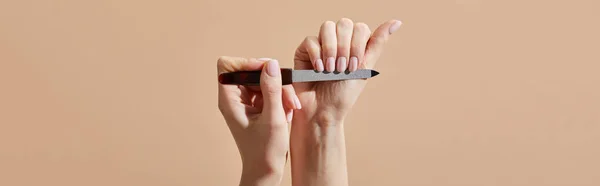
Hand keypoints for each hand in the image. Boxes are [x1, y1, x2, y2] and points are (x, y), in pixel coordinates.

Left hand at [217, 56, 300, 185]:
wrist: (266, 172)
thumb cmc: (264, 152)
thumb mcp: (272, 118)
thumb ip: (272, 89)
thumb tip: (270, 63)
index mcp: (229, 100)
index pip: (228, 65)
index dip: (246, 63)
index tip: (266, 72)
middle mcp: (235, 99)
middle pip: (251, 71)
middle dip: (272, 80)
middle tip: (287, 96)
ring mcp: (247, 103)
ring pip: (264, 80)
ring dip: (281, 91)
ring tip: (290, 108)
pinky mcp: (258, 107)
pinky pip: (270, 91)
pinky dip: (281, 99)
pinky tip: (288, 112)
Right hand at [290, 18, 401, 185]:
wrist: (322, 111)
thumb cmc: (343, 94)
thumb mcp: (364, 68)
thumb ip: (377, 43)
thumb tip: (396, 22)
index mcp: (354, 44)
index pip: (359, 28)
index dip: (357, 45)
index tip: (354, 67)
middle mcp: (338, 41)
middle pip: (344, 24)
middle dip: (345, 47)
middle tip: (342, 69)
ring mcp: (320, 44)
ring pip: (327, 27)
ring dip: (331, 50)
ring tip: (330, 70)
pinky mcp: (304, 50)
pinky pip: (310, 40)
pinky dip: (316, 55)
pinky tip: (319, 70)